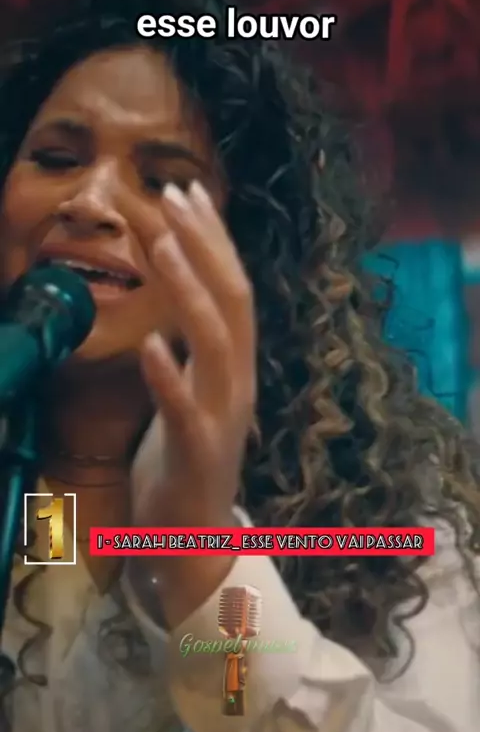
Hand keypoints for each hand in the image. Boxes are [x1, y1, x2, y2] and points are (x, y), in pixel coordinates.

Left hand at [131, 181, 255, 621]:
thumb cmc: (187, 458)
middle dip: (207, 243)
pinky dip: (170, 375)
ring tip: (165, 241)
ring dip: (191, 288)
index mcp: (235, 363)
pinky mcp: (199, 453)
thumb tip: (182, 292)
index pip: (232, 287)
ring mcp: (223, 416)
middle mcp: (239, 380)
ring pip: (216, 342)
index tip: (188, 190)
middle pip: (233, 299)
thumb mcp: (195, 388)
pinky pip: (185, 410)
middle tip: (177, 194)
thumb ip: (195, 345)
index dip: (214, 237)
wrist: (195, 540)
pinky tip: (150, 345)